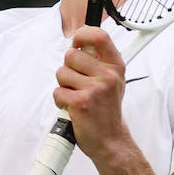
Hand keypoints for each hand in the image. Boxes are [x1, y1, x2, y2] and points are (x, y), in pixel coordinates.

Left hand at [55, 26, 129, 163]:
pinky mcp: (81, 102)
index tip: (77, 42)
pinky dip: (60, 100)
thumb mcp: (113, 81)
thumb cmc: (107, 109)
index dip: (82, 34)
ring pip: (61, 73)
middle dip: (68, 68)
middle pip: (71, 55)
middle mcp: (108, 75)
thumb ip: (99, 61)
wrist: (111, 140)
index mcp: (115, 66)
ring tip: (76, 96)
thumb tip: (78, 43)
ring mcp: (95, 89)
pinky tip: (73, 107)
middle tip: (77, 82)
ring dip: (64, 85)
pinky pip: (57, 91)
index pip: (99, 36)